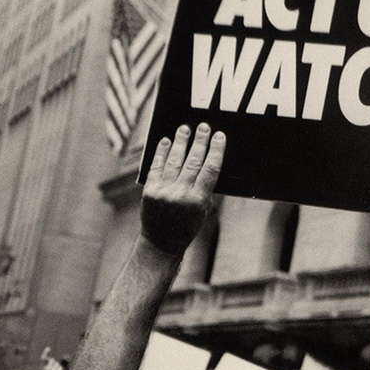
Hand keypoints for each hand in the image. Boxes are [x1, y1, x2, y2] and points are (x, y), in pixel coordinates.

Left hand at [140, 123, 225, 256]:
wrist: (161, 243)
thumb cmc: (187, 227)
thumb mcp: (204, 210)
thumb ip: (206, 188)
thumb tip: (210, 161)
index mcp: (199, 200)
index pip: (210, 169)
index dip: (216, 150)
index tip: (219, 136)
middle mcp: (181, 194)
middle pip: (193, 161)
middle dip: (199, 141)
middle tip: (204, 127)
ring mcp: (163, 191)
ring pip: (174, 160)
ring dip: (180, 142)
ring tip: (185, 129)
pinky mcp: (149, 190)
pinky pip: (156, 166)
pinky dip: (162, 152)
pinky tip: (166, 141)